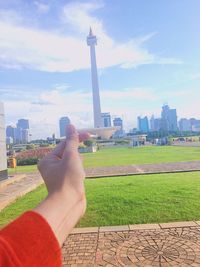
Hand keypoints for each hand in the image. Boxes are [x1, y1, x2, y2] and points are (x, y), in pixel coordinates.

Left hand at [35, 124, 88, 244]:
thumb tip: (70, 126)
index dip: (76, 138)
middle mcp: (51, 167)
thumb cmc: (68, 180)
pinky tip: (79, 179)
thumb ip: (72, 141)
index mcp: (48, 160)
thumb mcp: (71, 156)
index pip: (64, 144)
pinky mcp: (66, 181)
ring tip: (77, 175)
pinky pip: (75, 171)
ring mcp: (59, 175)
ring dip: (79, 166)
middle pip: (69, 153)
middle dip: (77, 157)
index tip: (88, 134)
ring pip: (74, 162)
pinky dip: (80, 173)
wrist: (69, 204)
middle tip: (76, 167)